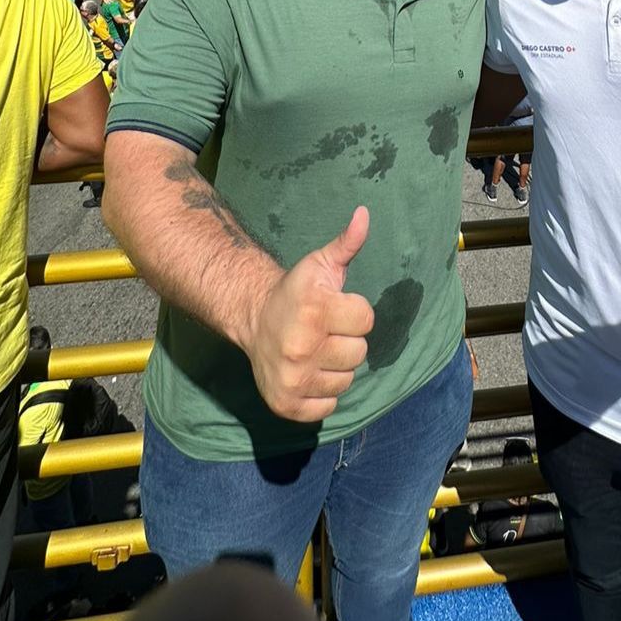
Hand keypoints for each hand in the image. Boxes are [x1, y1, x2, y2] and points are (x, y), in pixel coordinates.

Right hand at [241, 207, 374, 421]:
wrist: (253, 317)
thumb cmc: (296, 291)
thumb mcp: (321, 264)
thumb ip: (347, 243)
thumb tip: (364, 214)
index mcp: (315, 310)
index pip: (367, 320)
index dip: (355, 312)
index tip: (335, 308)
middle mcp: (301, 346)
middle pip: (359, 353)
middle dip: (347, 340)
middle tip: (324, 331)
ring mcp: (292, 379)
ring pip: (346, 380)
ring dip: (336, 367)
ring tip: (316, 351)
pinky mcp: (286, 404)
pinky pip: (329, 406)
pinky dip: (323, 393)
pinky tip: (309, 373)